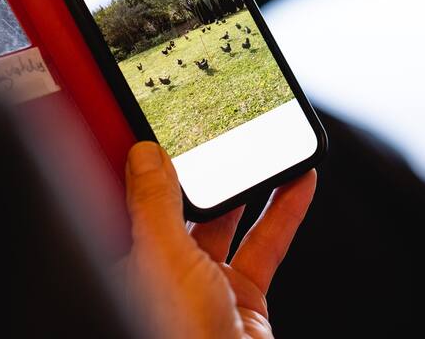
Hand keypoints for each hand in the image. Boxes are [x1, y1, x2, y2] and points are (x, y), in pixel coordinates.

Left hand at [119, 141, 315, 338]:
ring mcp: (205, 285)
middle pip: (180, 206)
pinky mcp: (243, 297)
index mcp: (127, 263)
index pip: (129, 200)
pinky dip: (283, 213)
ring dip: (249, 185)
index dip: (142, 163)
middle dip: (201, 168)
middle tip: (214, 130)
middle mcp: (162, 272)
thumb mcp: (163, 259)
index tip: (153, 127)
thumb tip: (144, 155)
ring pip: (227, 222)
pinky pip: (264, 245)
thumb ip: (154, 204)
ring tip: (261, 147)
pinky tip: (297, 184)